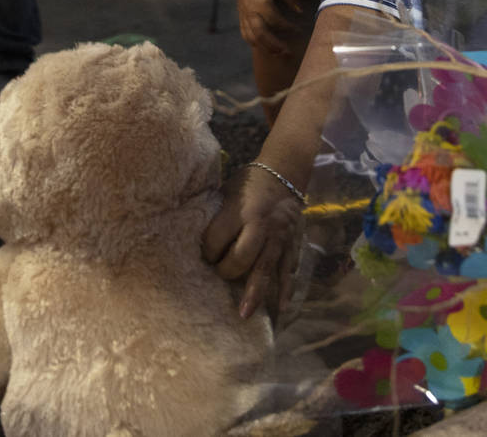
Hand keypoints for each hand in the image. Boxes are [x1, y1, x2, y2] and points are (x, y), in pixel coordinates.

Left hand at [203, 162, 303, 320]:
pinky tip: (282, 308)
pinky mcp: (292, 244)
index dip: (207, 252)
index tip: (203, 256)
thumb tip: (194, 237)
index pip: (217, 239)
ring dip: (254, 294)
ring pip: (265, 270)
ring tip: (244, 315)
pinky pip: (289, 269)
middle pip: (241, 258)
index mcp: (240, 210)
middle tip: (218, 275)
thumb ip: (216, 215)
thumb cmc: (249, 181)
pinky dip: (285, 289)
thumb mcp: (227, 191)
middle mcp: (260, 226)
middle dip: (226, 271)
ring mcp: (279, 237)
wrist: (286, 172)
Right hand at [232, 0, 306, 56]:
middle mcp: (250, 10)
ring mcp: (243, 14)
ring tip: (276, 54)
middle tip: (287, 52)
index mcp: (261, 2)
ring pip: (251, 36)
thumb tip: (300, 12)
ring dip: (264, 47)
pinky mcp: (240, 15)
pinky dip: (252, 41)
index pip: (276, 20)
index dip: (288, 27)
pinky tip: (262, 47)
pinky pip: (244, 32)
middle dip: (274, 44)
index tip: (299, 30)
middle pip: (261, 33)